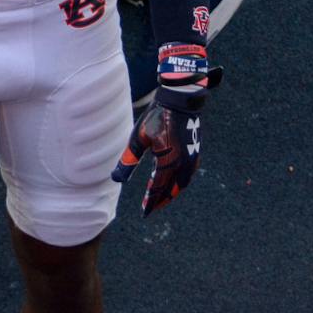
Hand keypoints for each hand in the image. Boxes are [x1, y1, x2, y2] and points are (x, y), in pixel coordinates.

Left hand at [111, 43, 220, 215]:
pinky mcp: (195, 153)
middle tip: (151, 208)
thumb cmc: (156, 117)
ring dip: (171, 192)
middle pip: (172, 189)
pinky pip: (188, 175)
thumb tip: (116, 179)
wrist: (179, 100)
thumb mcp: (138, 138)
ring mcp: (192, 159)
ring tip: (161, 198)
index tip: (144, 212)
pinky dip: (179, 183)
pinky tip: (173, 182)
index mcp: (168, 161)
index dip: (151, 201)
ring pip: (182, 184)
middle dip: (161, 200)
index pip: (158, 187)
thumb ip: (129, 160)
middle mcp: (183, 163)